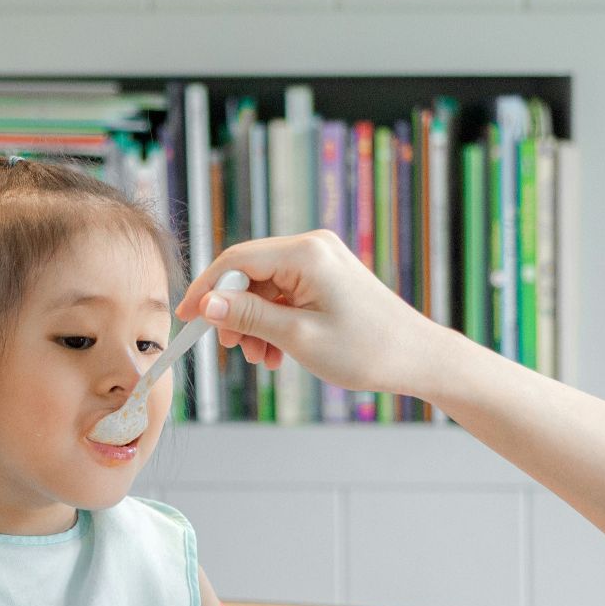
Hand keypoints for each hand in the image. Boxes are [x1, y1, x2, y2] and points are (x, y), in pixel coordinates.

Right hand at [176, 230, 445, 396]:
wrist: (418, 358)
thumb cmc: (366, 349)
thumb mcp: (298, 337)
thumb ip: (249, 317)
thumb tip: (206, 305)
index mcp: (306, 253)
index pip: (236, 260)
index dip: (206, 290)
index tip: (186, 319)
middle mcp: (312, 247)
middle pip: (249, 273)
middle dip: (234, 313)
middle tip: (233, 349)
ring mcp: (321, 260)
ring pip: (265, 287)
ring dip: (255, 323)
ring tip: (262, 358)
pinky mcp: (327, 277)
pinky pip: (285, 294)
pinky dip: (274, 321)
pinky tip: (277, 352)